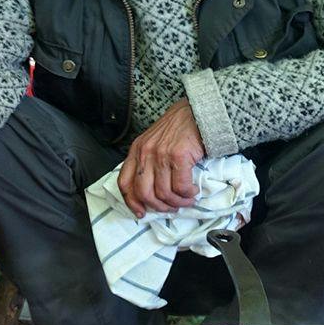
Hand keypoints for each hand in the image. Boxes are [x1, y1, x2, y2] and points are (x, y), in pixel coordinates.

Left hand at [119, 100, 204, 216]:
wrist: (198, 112)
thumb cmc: (180, 128)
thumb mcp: (155, 142)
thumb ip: (149, 162)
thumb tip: (153, 192)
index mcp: (136, 151)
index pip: (125, 183)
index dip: (132, 202)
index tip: (141, 212)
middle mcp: (145, 153)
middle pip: (144, 193)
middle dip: (159, 206)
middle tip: (172, 208)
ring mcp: (160, 154)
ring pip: (164, 193)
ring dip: (178, 202)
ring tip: (187, 199)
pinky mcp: (178, 156)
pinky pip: (181, 187)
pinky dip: (188, 194)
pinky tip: (193, 191)